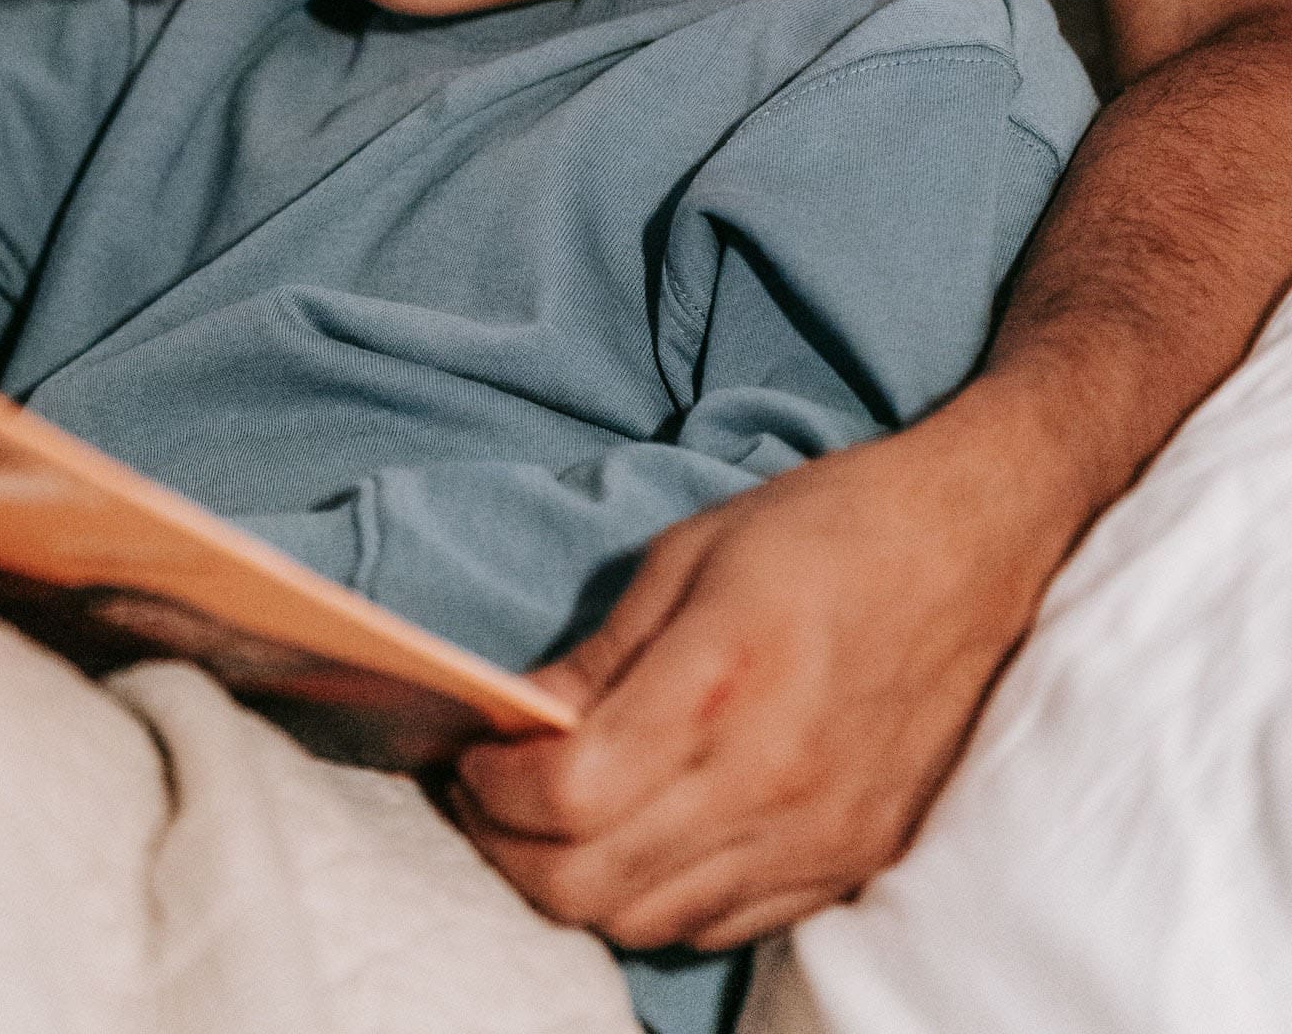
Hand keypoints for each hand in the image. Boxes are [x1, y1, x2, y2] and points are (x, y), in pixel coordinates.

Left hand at [450, 396, 1088, 948]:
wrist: (981, 548)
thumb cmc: (830, 528)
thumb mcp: (693, 553)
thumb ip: (601, 655)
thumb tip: (517, 721)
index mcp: (723, 683)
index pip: (567, 798)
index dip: (492, 788)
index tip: (471, 753)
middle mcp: (769, 782)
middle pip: (590, 887)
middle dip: (509, 851)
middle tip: (488, 796)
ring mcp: (815, 839)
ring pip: (647, 923)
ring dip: (576, 885)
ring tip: (551, 821)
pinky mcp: (850, 864)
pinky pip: (720, 925)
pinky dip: (656, 900)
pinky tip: (639, 840)